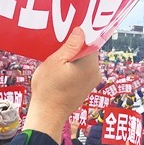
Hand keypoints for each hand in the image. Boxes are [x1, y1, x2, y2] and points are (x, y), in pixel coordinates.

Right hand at [23, 27, 101, 143]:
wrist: (47, 115)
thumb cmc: (49, 89)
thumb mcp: (55, 62)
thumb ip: (70, 45)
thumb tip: (81, 30)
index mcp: (91, 65)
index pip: (91, 41)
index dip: (80, 34)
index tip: (68, 29)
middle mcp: (96, 73)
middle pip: (88, 51)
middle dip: (75, 45)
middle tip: (59, 41)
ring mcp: (92, 82)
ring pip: (84, 61)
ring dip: (73, 56)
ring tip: (57, 55)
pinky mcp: (86, 87)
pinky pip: (82, 71)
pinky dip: (73, 67)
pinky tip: (60, 68)